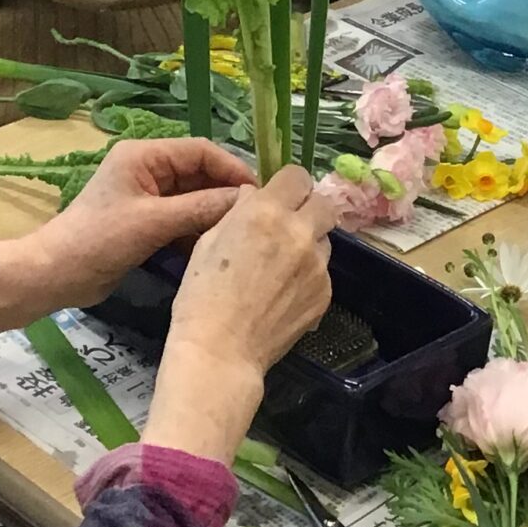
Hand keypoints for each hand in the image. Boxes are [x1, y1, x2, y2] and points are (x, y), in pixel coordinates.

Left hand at [0, 136, 253, 334]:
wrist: (56, 275)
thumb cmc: (99, 240)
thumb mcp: (153, 222)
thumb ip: (200, 208)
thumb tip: (247, 201)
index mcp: (145, 155)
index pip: (201, 151)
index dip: (232, 168)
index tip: (259, 194)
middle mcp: (148, 168)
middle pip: (200, 173)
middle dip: (226, 193)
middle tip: (256, 218)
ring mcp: (146, 195)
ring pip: (193, 197)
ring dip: (213, 213)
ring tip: (241, 234)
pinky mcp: (146, 221)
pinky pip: (182, 217)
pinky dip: (197, 229)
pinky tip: (215, 247)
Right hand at [147, 168, 334, 463]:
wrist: (220, 350)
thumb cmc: (202, 294)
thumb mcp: (209, 241)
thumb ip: (238, 211)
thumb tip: (254, 195)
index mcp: (266, 212)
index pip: (298, 176)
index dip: (288, 185)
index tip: (279, 196)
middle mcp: (299, 232)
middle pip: (323, 203)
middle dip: (307, 209)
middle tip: (288, 226)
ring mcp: (317, 265)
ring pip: (325, 238)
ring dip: (309, 242)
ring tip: (283, 266)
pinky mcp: (325, 293)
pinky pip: (323, 271)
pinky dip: (308, 275)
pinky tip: (285, 293)